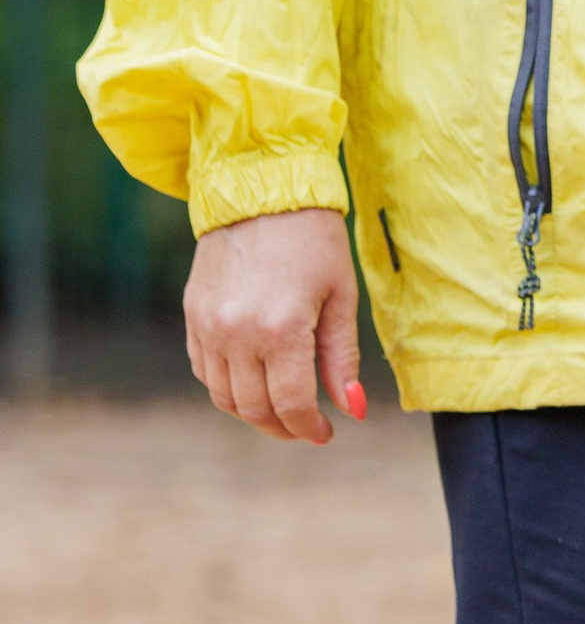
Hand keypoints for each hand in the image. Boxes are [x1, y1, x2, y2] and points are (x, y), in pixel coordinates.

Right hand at [185, 209, 365, 446]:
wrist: (261, 189)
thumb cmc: (312, 238)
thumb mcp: (340, 296)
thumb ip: (342, 357)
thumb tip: (353, 408)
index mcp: (281, 329)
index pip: (291, 404)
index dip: (308, 428)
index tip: (325, 433)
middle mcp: (237, 333)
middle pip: (255, 408)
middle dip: (283, 428)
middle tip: (305, 428)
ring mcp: (208, 325)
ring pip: (224, 396)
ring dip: (253, 412)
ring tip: (281, 408)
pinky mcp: (193, 314)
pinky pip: (204, 370)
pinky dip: (226, 386)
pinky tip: (252, 381)